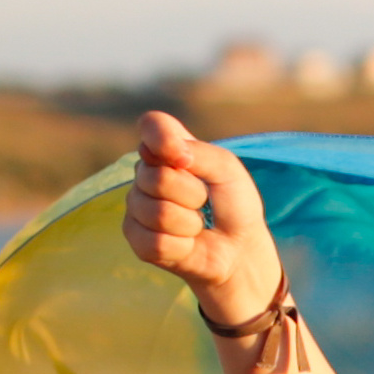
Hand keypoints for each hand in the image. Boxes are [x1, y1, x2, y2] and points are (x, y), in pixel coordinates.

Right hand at [122, 111, 279, 316]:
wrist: (237, 247)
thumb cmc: (232, 203)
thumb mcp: (228, 171)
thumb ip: (202, 153)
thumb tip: (173, 154)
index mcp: (167, 148)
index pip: (151, 126)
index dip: (163, 138)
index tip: (184, 157)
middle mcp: (145, 173)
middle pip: (158, 178)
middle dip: (193, 194)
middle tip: (204, 202)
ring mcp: (136, 206)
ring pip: (158, 213)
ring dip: (190, 223)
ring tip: (197, 224)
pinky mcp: (136, 239)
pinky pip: (156, 242)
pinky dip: (183, 246)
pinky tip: (187, 243)